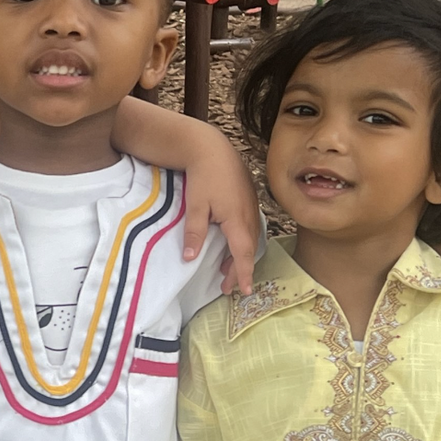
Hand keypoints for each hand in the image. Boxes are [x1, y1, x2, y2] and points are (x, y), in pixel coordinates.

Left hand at [180, 136, 258, 294]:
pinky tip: (230, 244)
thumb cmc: (204, 177)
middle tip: (226, 286)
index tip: (244, 291)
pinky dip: (241, 242)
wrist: (213, 148)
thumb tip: (190, 258)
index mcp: (237, 220)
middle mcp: (249, 216)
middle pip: (249, 250)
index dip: (243, 274)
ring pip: (250, 239)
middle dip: (239, 270)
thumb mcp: (195, 206)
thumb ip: (194, 233)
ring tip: (225, 271)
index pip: (243, 254)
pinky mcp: (248, 201)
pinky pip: (249, 228)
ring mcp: (251, 207)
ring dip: (240, 256)